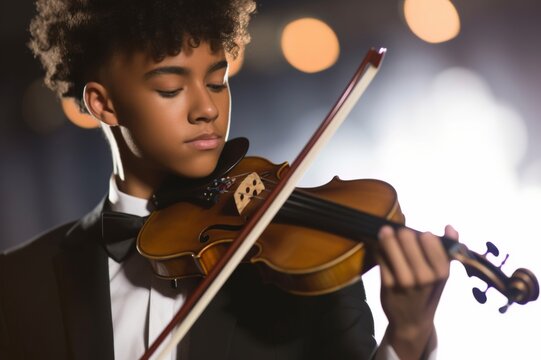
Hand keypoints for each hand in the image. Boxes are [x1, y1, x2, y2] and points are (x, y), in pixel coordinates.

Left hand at [376, 225, 457, 359]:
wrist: (411, 321)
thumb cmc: (428, 293)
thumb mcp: (442, 275)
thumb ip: (447, 251)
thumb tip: (450, 227)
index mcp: (441, 272)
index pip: (430, 240)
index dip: (422, 235)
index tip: (419, 235)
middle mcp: (424, 276)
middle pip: (407, 238)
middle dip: (402, 233)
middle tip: (399, 233)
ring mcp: (404, 280)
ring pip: (391, 245)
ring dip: (387, 237)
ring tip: (385, 233)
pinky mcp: (387, 283)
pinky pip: (380, 257)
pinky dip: (378, 249)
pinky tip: (379, 247)